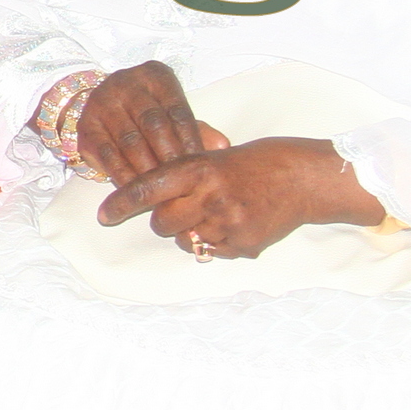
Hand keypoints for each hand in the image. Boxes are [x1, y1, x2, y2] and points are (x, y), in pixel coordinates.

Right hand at [73, 60, 225, 184]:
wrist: (102, 105)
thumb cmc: (147, 111)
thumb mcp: (172, 112)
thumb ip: (195, 128)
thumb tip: (221, 145)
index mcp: (154, 76)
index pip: (177, 110)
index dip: (190, 139)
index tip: (200, 164)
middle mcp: (125, 84)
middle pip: (153, 124)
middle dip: (170, 156)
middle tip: (182, 182)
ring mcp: (102, 103)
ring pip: (130, 141)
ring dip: (147, 169)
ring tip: (162, 190)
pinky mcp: (86, 126)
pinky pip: (108, 154)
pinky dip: (123, 174)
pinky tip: (136, 189)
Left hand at [98, 136, 377, 258]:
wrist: (306, 178)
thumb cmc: (257, 161)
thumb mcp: (215, 156)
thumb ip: (184, 176)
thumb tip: (150, 197)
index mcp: (198, 168)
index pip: (146, 189)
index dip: (121, 204)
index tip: (104, 216)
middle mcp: (209, 197)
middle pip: (162, 225)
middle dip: (166, 221)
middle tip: (184, 209)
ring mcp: (227, 224)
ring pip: (186, 241)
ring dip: (192, 232)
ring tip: (218, 213)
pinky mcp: (244, 245)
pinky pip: (212, 253)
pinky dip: (216, 243)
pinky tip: (236, 223)